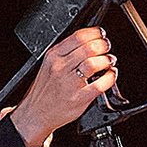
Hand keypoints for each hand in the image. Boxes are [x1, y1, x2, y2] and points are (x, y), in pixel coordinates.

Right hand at [13, 26, 117, 146]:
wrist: (35, 113)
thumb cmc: (45, 89)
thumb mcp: (49, 64)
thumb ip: (66, 52)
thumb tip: (90, 40)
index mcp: (53, 56)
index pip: (78, 36)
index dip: (95, 33)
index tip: (101, 34)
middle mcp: (61, 68)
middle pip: (89, 48)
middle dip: (103, 45)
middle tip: (107, 47)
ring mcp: (70, 84)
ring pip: (94, 63)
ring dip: (107, 59)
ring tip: (109, 61)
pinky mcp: (79, 98)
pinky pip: (100, 84)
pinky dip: (110, 77)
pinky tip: (110, 75)